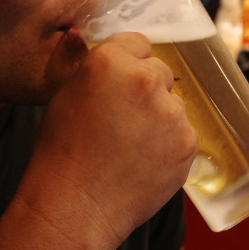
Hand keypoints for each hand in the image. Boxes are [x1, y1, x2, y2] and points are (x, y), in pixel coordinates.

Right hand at [19, 32, 196, 248]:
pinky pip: (184, 133)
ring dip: (159, 118)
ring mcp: (171, 113)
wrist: (74, 207)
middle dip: (146, 90)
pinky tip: (143, 162)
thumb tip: (116, 58)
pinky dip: (169, 145)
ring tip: (129, 147)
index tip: (120, 82)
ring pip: (173, 104)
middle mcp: (146, 80)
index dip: (128, 63)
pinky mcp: (187, 143)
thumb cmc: (60, 154)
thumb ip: (98, 70)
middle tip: (122, 120)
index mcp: (111, 61)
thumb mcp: (66, 96)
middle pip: (159, 71)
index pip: (138, 42)